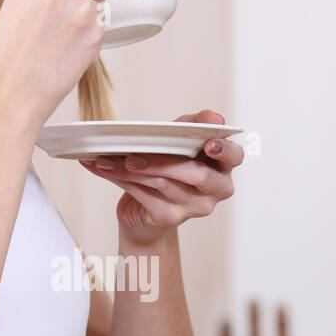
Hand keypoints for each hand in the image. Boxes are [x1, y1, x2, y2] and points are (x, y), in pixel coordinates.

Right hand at [0, 0, 110, 124]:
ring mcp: (83, 11)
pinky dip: (90, 35)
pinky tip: (68, 47)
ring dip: (91, 12)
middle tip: (65, 11)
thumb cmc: (12, 41)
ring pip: (103, 1)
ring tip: (65, 31)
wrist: (13, 87)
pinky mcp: (95, 35)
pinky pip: (103, 25)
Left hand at [79, 110, 242, 245]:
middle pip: (197, 174)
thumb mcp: (179, 142)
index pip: (233, 155)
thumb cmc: (168, 169)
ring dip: (131, 168)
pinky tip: (102, 168)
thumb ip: (193, 126)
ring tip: (107, 158)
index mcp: (223, 166)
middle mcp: (216, 189)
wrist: (145, 213)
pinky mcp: (171, 218)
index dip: (223, 149)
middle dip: (164, 162)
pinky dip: (120, 179)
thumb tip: (213, 117)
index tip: (208, 143)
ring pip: (164, 182)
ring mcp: (195, 207)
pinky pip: (145, 195)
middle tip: (134, 155)